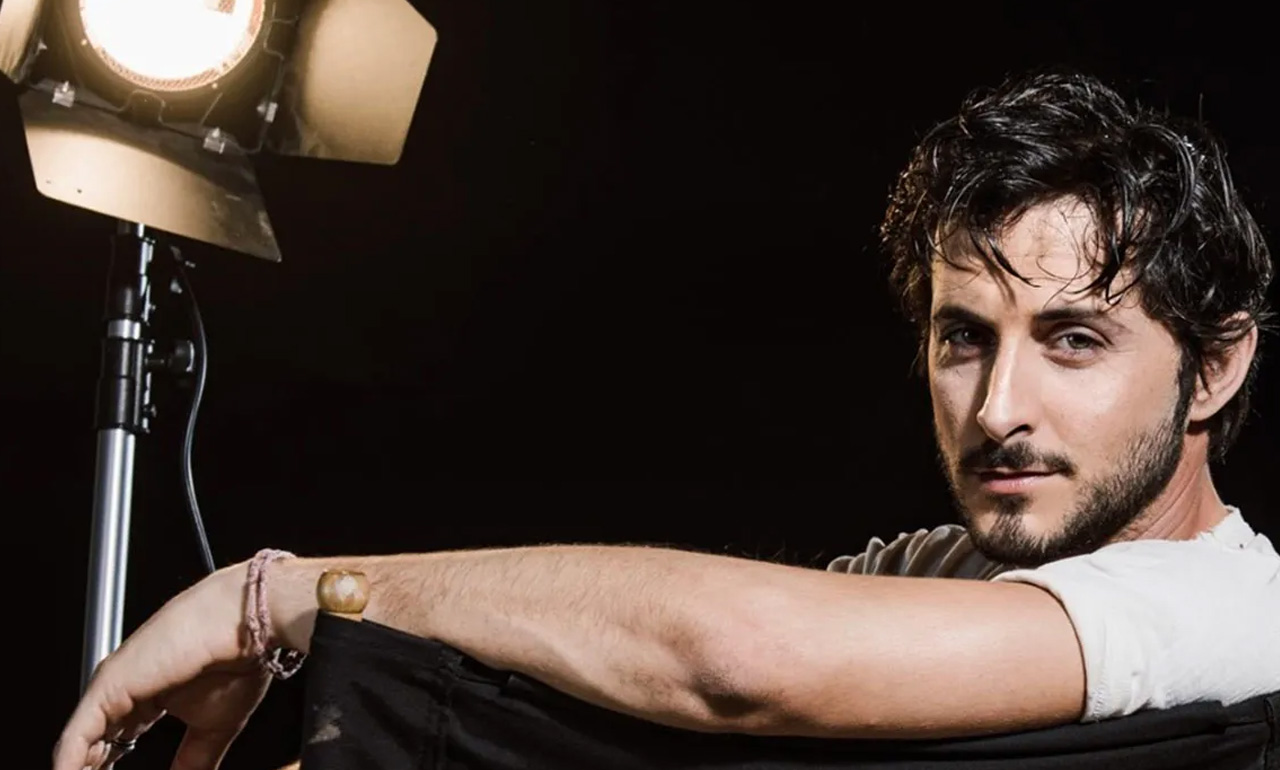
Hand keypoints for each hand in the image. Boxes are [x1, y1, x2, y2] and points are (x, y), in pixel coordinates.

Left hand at [52, 563, 270, 769]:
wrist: (247, 624)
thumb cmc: (239, 660)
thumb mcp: (214, 727)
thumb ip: (193, 761)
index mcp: (147, 698)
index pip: (114, 744)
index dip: (109, 769)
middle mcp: (125, 690)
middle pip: (93, 745)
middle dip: (92, 769)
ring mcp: (113, 687)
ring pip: (79, 744)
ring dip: (78, 769)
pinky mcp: (108, 685)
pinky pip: (76, 737)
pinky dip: (70, 764)